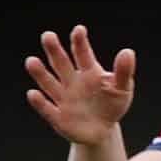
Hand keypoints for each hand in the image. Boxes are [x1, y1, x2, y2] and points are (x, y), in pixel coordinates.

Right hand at [24, 25, 135, 144]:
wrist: (102, 131)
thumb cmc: (112, 105)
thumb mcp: (122, 89)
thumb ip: (123, 72)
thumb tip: (128, 52)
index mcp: (88, 72)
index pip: (82, 54)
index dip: (80, 42)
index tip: (79, 30)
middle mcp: (71, 81)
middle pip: (61, 63)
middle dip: (54, 50)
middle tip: (48, 36)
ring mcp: (63, 99)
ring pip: (49, 83)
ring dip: (40, 73)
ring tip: (31, 61)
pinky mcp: (58, 117)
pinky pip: (47, 109)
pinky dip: (40, 103)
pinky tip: (33, 93)